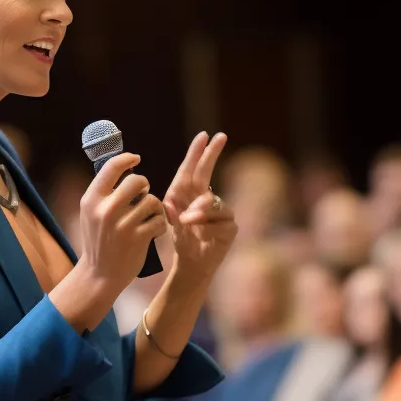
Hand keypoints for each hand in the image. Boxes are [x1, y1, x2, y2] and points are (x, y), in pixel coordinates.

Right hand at [78, 153, 169, 292]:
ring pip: (152, 201)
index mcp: (91, 200)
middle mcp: (105, 210)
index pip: (111, 167)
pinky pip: (160, 220)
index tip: (136, 159)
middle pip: (137, 181)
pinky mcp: (138, 239)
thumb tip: (123, 165)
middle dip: (145, 186)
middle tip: (143, 196)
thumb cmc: (98, 240)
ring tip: (148, 217)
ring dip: (155, 208)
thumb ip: (104, 193)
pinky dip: (161, 224)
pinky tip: (153, 231)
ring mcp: (122, 225)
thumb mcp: (91, 213)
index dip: (126, 159)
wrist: (99, 275)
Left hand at [162, 132, 235, 282]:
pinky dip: (206, 228)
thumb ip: (171, 210)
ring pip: (212, 202)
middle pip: (208, 172)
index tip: (204, 135)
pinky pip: (220, 222)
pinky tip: (201, 236)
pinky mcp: (230, 228)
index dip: (197, 152)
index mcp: (188, 194)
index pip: (192, 169)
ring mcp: (221, 212)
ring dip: (198, 210)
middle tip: (220, 136)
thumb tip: (171, 201)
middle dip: (212, 154)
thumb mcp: (171, 223)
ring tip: (186, 221)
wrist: (191, 265)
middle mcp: (206, 198)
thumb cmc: (182, 239)